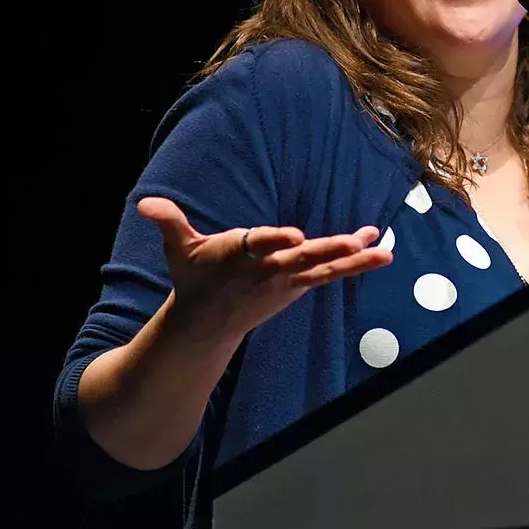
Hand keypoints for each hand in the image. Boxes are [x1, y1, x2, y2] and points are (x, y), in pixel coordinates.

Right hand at [138, 196, 393, 342]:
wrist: (206, 325)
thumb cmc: (194, 277)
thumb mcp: (177, 248)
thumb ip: (168, 221)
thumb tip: (145, 203)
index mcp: (238, 254)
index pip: (259, 243)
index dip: (276, 239)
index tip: (296, 235)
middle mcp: (266, 269)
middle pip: (300, 257)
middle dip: (328, 250)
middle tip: (355, 244)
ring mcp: (286, 281)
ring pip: (323, 268)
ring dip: (354, 259)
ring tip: (383, 250)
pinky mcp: (297, 287)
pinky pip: (330, 274)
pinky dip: (355, 263)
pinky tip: (381, 250)